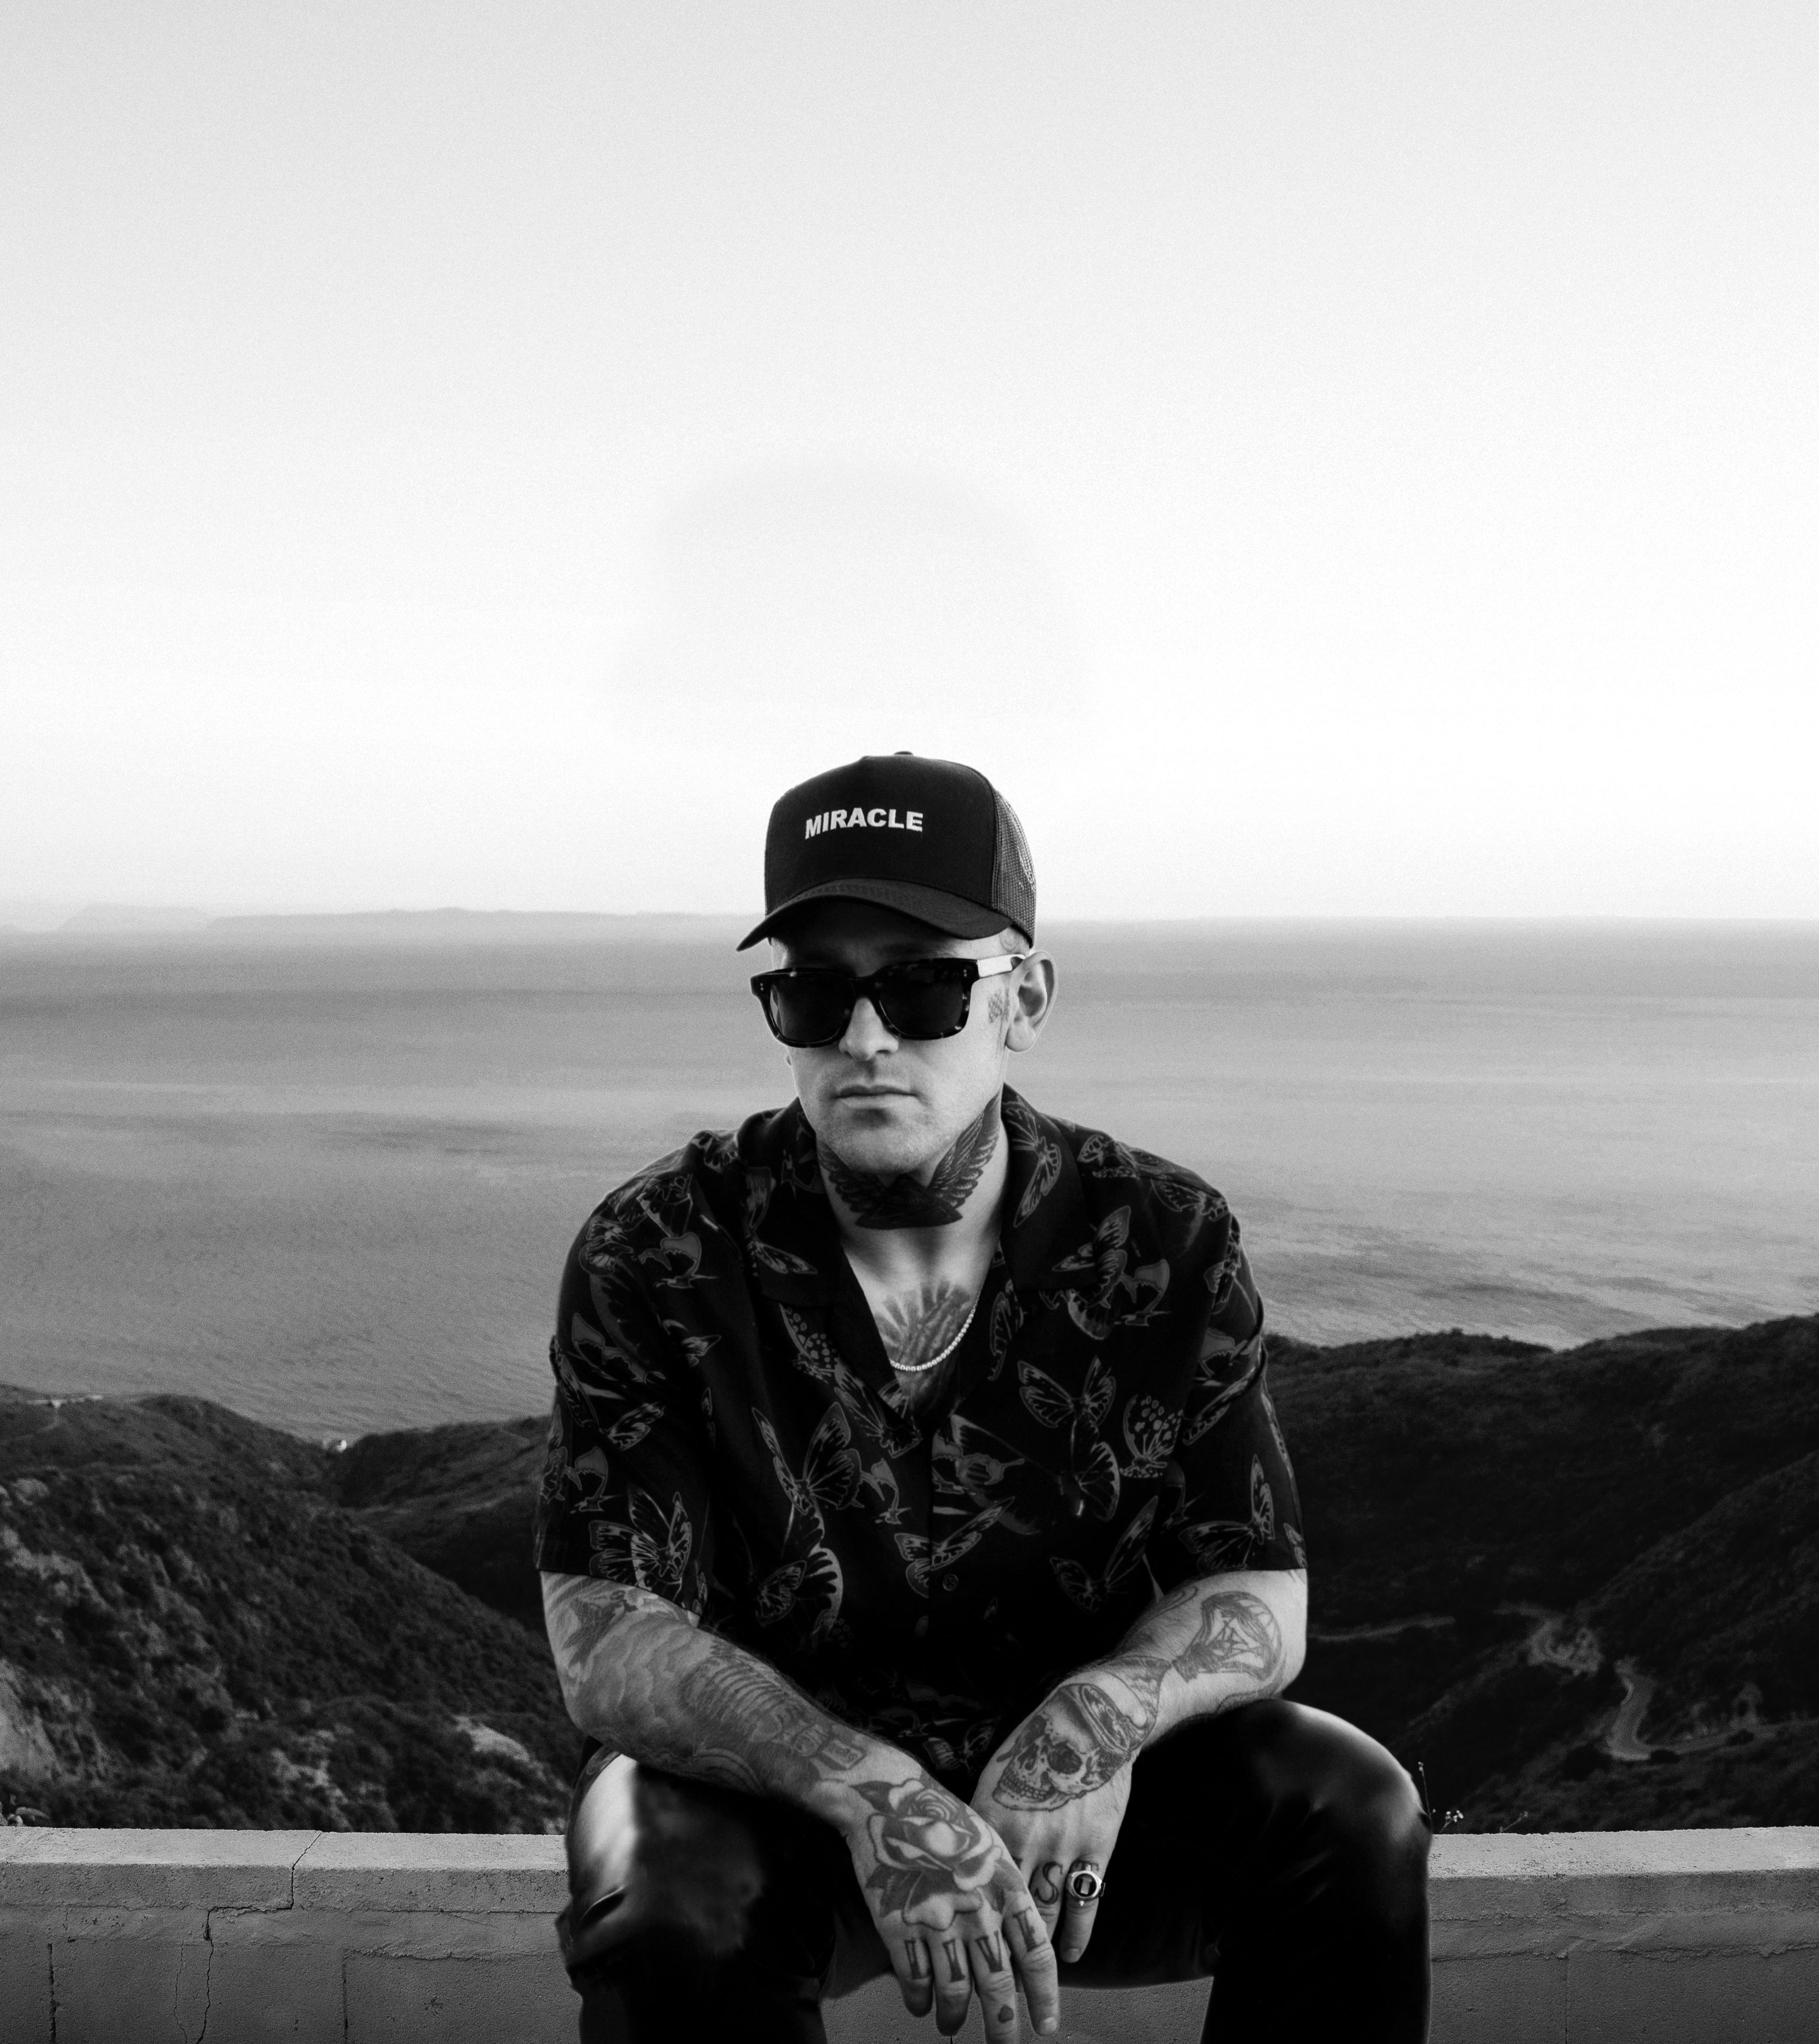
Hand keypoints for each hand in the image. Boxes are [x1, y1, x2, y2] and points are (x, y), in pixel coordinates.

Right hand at [843, 1770, 1059, 2039]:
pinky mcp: (900, 1925)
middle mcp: (978, 1910)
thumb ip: (1009, 1899)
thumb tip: (1020, 1951)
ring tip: (952, 2026)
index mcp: (1008, 1889)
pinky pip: (915, 1980)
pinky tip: (921, 2006)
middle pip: (999, 1986)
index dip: (1045, 1997)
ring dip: (955, 2017)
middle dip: (1003, 2027)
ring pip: (956, 1992)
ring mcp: (938, 1920)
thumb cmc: (947, 1823)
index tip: (1046, 2027)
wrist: (891, 1798)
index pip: (1037, 1956)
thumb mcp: (994, 1850)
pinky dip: (919, 2000)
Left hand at [970, 1675, 1144, 1964]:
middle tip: (990, 1981)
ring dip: (1036, 1949)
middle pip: (1005, 1906)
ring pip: (1045, 1911)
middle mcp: (1023, 1838)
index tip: (954, 1951)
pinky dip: (1078, 1933)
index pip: (970, 1881)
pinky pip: (1086, 1901)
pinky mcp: (1096, 1847)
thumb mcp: (993, 1774)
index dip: (962, 1918)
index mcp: (990, 1819)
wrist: (1088, 1722)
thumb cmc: (1034, 1744)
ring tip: (1026, 1977)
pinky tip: (1070, 1954)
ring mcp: (1062, 1845)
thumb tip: (958, 1852)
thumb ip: (978, 1817)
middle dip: (996, 1948)